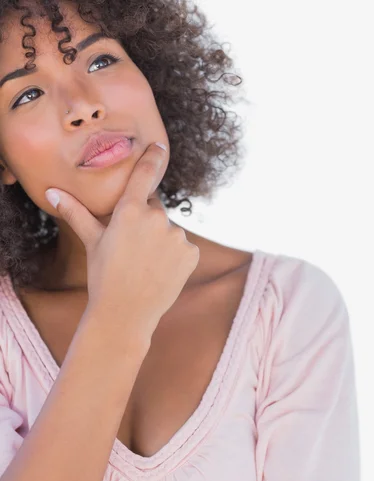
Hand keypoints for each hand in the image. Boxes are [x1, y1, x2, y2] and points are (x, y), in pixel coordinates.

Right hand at [45, 143, 199, 339]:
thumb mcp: (92, 241)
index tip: (160, 146)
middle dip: (145, 224)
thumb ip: (76, 213)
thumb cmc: (104, 275)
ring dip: (160, 242)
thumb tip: (53, 192)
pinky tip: (161, 272)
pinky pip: (183, 248)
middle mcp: (156, 218)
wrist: (126, 313)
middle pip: (154, 211)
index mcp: (130, 210)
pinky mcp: (191, 253)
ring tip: (145, 265)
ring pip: (168, 231)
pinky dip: (175, 257)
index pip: (144, 175)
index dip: (153, 158)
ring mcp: (176, 236)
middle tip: (132, 250)